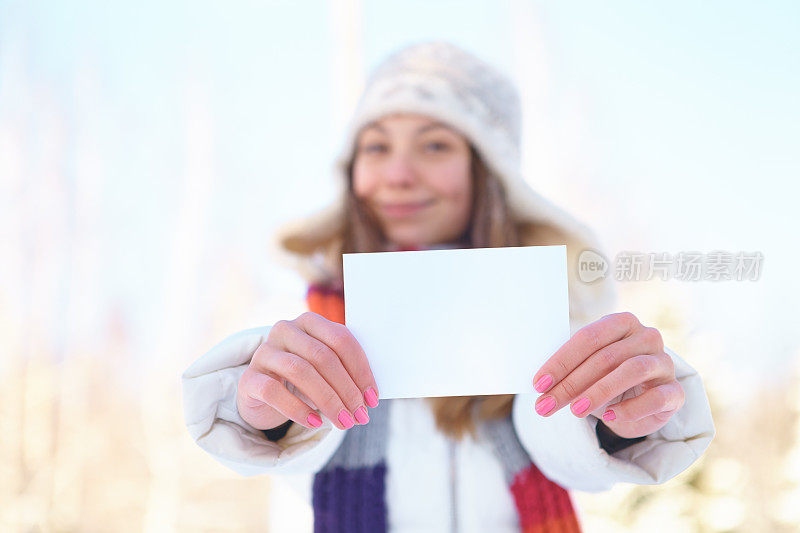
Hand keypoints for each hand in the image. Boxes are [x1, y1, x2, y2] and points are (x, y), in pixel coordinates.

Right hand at [237, 312, 379, 430]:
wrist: (263, 393)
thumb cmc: (305, 379)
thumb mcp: (325, 370)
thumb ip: (345, 372)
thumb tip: (370, 397)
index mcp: (310, 322)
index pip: (341, 340)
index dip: (361, 370)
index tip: (373, 399)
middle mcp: (285, 330)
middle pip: (323, 357)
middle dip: (346, 390)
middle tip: (360, 416)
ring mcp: (264, 352)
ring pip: (301, 371)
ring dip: (328, 400)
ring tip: (343, 422)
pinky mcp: (248, 377)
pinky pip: (274, 391)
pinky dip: (298, 409)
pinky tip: (315, 423)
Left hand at [531, 312, 684, 438]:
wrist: (640, 402)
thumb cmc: (606, 377)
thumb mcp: (586, 368)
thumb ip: (569, 368)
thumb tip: (539, 384)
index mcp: (622, 322)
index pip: (588, 337)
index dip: (561, 361)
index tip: (538, 384)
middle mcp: (647, 337)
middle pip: (606, 356)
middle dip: (571, 383)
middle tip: (547, 405)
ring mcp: (664, 362)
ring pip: (631, 371)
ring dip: (598, 392)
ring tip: (574, 411)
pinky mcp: (675, 391)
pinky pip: (655, 397)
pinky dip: (630, 408)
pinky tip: (609, 417)